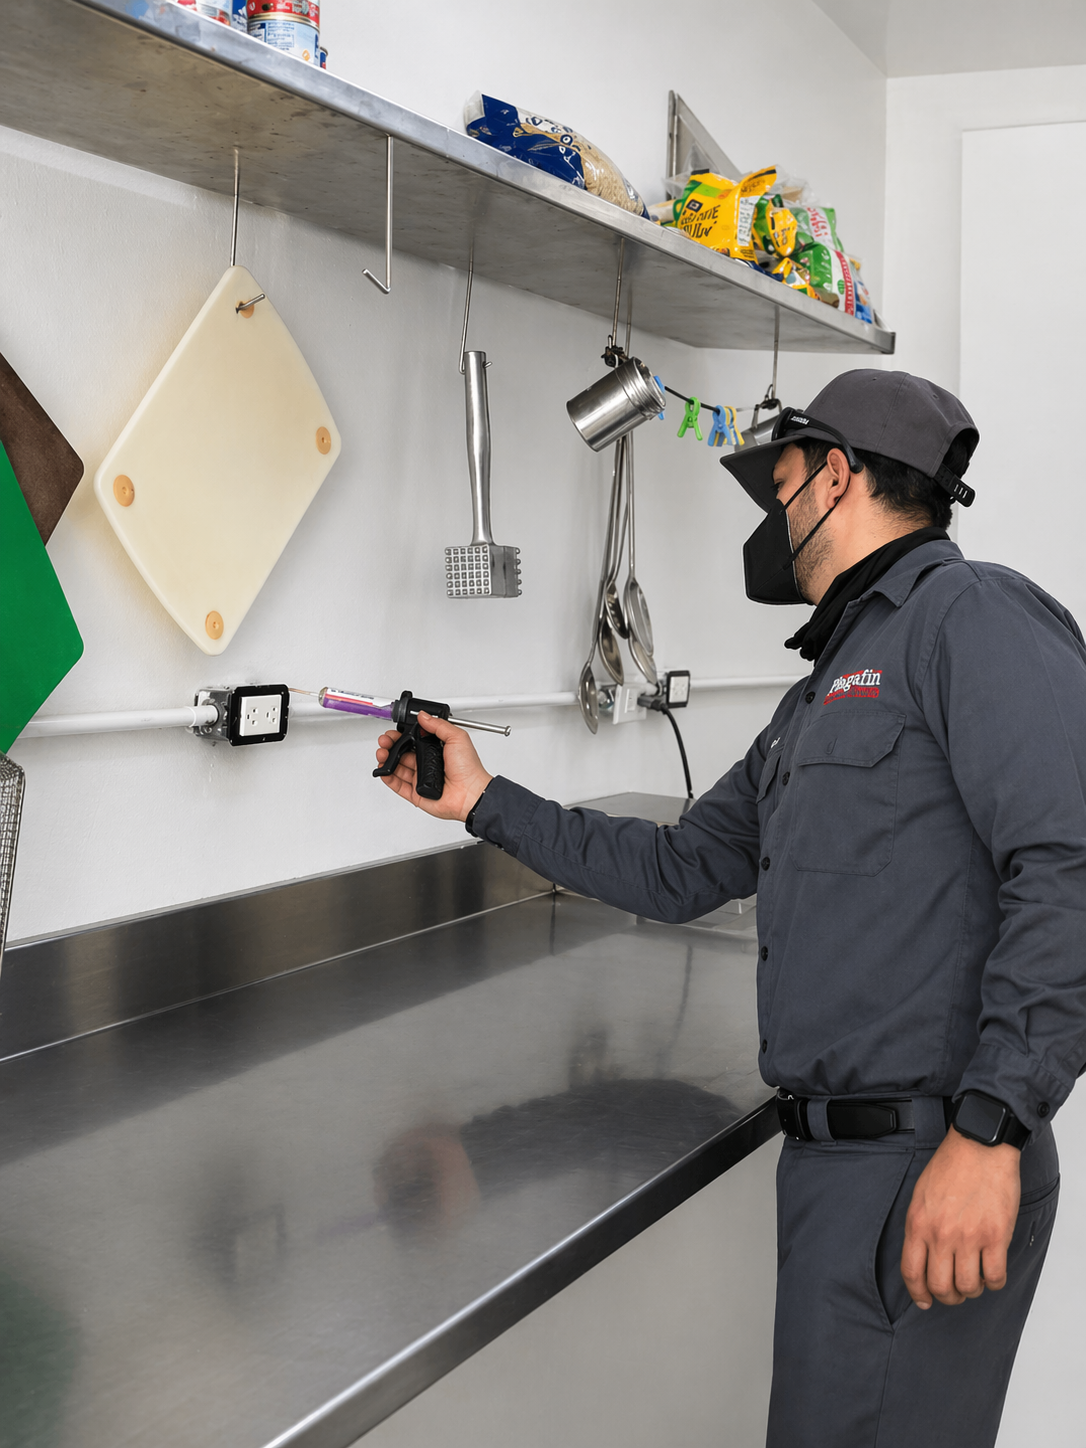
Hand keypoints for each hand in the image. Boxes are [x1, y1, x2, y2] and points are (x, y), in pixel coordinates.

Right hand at [375, 712, 492, 822]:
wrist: (471, 793)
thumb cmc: (469, 768)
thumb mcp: (457, 737)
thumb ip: (439, 725)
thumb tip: (423, 715)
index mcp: (435, 749)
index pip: (412, 740)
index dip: (401, 735)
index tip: (394, 732)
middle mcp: (427, 763)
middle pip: (401, 753)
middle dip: (390, 745)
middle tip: (385, 742)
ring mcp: (420, 778)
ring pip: (397, 768)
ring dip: (386, 759)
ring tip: (382, 754)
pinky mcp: (416, 793)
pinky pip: (398, 785)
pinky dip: (388, 778)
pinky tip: (384, 771)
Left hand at [901, 1126, 1020, 1308]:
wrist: (980, 1146)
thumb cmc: (951, 1166)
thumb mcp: (921, 1195)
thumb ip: (920, 1227)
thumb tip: (923, 1258)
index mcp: (918, 1224)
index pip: (912, 1273)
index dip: (918, 1294)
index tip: (925, 1301)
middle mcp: (940, 1234)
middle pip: (940, 1287)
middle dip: (948, 1296)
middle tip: (955, 1291)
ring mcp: (969, 1237)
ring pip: (968, 1286)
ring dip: (972, 1290)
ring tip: (975, 1278)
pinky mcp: (995, 1236)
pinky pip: (994, 1276)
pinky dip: (994, 1282)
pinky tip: (992, 1272)